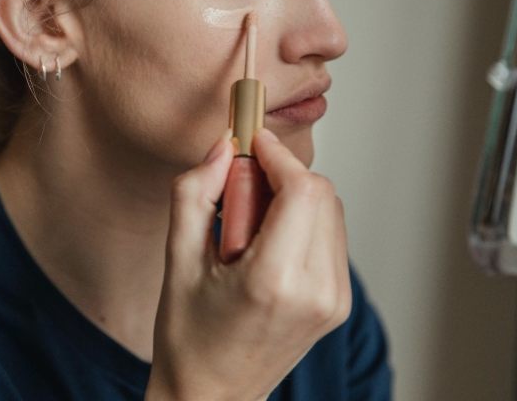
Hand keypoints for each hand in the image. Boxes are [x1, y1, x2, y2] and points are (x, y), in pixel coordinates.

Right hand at [145, 128, 350, 400]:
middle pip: (321, 194)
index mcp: (273, 281)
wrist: (212, 396)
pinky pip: (331, 237)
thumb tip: (222, 147)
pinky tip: (267, 244)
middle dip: (282, 175)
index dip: (278, 155)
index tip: (252, 142)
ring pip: (330, 211)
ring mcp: (334, 301)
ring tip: (249, 228)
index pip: (302, 190)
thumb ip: (195, 193)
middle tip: (240, 190)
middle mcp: (315, 291)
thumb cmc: (189, 337)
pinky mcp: (339, 304)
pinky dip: (303, 222)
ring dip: (293, 198)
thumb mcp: (177, 260)